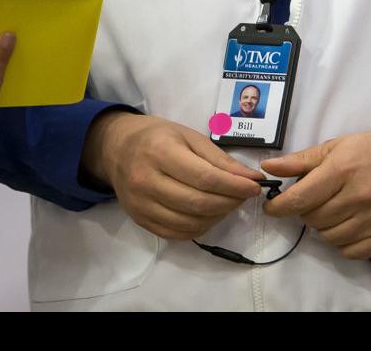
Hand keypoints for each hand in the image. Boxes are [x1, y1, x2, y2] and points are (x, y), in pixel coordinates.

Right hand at [81, 112, 265, 239]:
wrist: (115, 148)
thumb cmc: (156, 137)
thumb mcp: (188, 136)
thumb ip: (219, 159)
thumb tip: (251, 178)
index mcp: (159, 152)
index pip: (204, 178)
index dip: (234, 186)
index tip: (255, 186)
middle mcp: (146, 180)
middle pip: (199, 203)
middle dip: (230, 202)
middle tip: (243, 195)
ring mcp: (140, 204)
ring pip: (190, 222)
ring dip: (218, 217)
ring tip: (227, 203)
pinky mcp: (139, 220)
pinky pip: (177, 234)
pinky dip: (200, 227)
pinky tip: (208, 214)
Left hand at [261, 121, 370, 259]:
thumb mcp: (338, 146)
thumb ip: (302, 160)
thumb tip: (269, 167)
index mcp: (343, 170)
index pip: (300, 199)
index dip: (279, 207)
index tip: (272, 208)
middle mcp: (358, 197)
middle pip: (313, 219)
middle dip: (305, 211)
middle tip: (314, 200)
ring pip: (329, 237)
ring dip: (323, 227)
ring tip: (332, 211)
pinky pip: (351, 252)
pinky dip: (342, 242)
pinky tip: (346, 226)